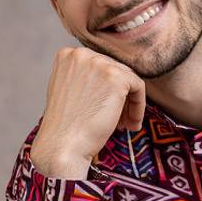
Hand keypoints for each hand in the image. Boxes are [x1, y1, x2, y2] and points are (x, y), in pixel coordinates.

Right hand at [30, 46, 145, 176]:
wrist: (62, 146)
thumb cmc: (65, 128)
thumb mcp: (69, 93)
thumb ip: (84, 79)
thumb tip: (109, 81)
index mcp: (67, 56)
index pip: (99, 66)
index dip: (107, 90)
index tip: (106, 110)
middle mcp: (81, 54)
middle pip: (114, 71)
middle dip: (120, 98)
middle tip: (120, 122)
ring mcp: (99, 63)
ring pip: (128, 80)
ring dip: (129, 104)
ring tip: (126, 125)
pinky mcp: (116, 77)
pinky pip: (138, 87)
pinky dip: (139, 106)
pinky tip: (132, 124)